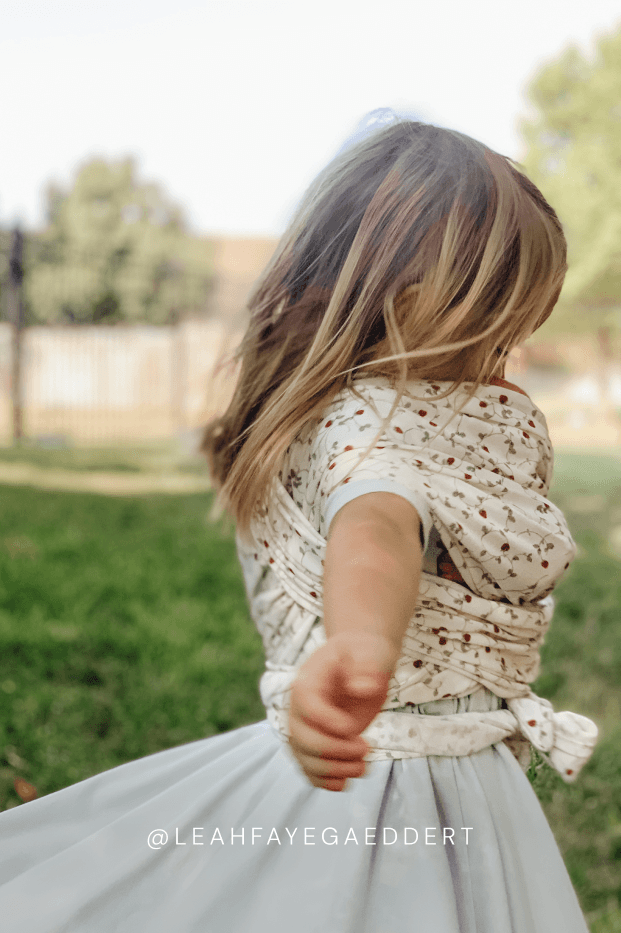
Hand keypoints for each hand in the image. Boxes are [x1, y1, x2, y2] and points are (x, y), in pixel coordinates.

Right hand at [288, 631, 397, 791]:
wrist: (359, 660)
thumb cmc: (363, 654)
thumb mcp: (369, 653)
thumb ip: (366, 667)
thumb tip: (363, 688)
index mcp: (308, 681)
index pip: (306, 705)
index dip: (326, 721)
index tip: (353, 727)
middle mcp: (299, 707)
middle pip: (301, 737)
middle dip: (333, 750)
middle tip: (366, 747)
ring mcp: (305, 728)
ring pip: (304, 758)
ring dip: (332, 770)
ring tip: (363, 767)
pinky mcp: (316, 743)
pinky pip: (309, 769)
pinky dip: (324, 781)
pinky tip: (346, 783)